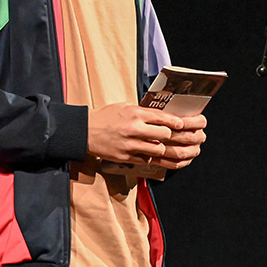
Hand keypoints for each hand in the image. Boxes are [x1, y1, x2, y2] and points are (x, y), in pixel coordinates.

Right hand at [87, 104, 206, 170]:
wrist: (85, 131)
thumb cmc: (105, 117)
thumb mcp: (124, 107)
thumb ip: (142, 111)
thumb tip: (160, 115)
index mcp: (135, 114)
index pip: (163, 118)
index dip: (175, 122)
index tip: (181, 124)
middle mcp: (134, 129)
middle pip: (165, 135)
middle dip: (169, 135)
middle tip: (169, 135)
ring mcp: (130, 145)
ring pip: (158, 150)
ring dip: (161, 148)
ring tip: (158, 145)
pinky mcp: (126, 157)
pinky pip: (146, 159)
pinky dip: (149, 157)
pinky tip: (145, 152)